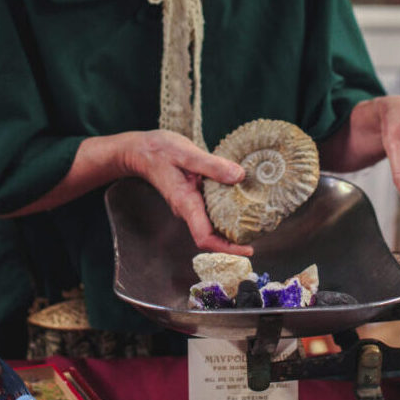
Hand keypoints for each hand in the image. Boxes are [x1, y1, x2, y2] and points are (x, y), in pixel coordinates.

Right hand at [124, 130, 253, 255]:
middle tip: (259, 234)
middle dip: (234, 242)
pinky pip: (210, 213)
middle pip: (212, 237)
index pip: (205, 238)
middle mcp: (187, 210)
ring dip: (231, 229)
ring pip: (211, 226)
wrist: (140, 151)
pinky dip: (225, 213)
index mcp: (186, 203)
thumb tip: (239, 176)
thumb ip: (212, 165)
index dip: (227, 248)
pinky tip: (240, 203)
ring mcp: (189, 206)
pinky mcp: (191, 198)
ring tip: (255, 222)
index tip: (248, 249)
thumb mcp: (187, 152)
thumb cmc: (160, 151)